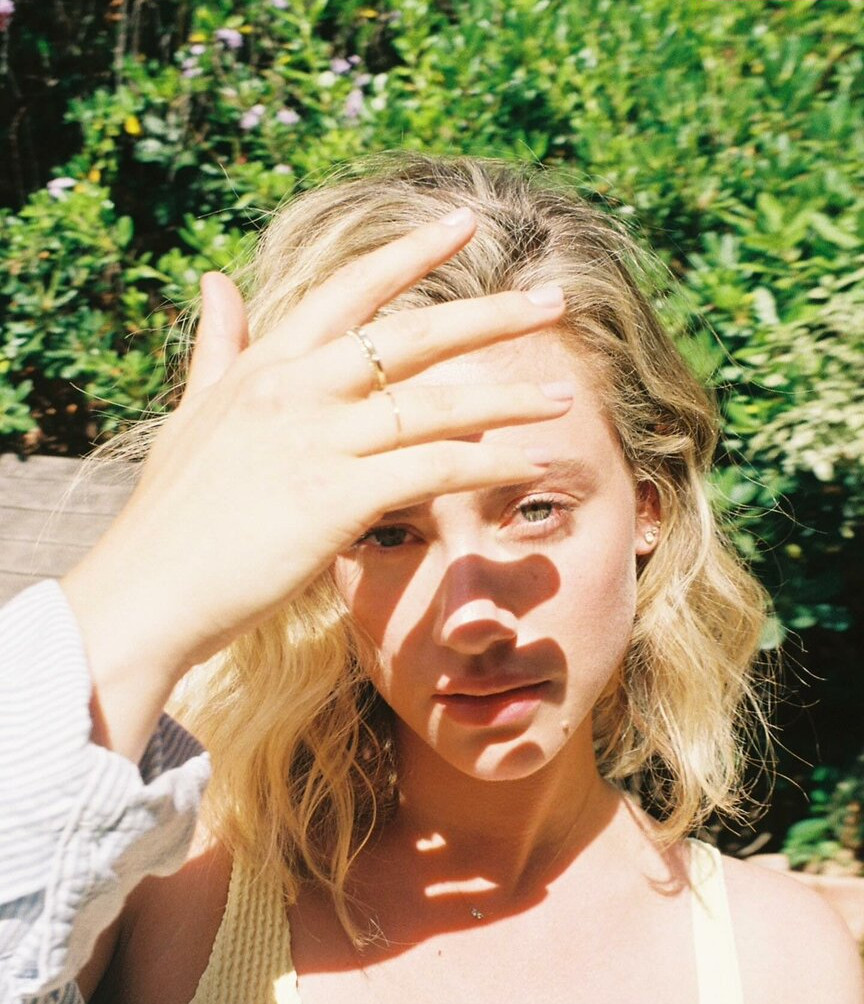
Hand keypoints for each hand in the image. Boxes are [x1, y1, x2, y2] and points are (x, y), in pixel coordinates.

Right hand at [61, 208, 568, 756]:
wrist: (146, 589)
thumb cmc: (172, 511)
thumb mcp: (194, 412)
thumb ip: (218, 348)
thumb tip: (214, 281)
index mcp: (267, 364)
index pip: (350, 289)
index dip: (410, 251)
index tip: (464, 222)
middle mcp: (296, 388)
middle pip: (411, 336)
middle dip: (489, 316)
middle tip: (554, 300)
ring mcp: (316, 440)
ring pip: (434, 404)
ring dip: (507, 398)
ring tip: (563, 396)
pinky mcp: (335, 497)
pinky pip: (432, 470)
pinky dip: (486, 465)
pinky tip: (528, 463)